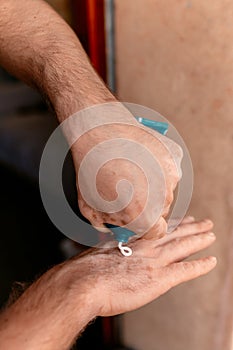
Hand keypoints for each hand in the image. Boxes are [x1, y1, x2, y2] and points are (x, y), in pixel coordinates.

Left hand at [70, 103, 182, 238]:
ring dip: (153, 184)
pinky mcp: (174, 156)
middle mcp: (164, 199)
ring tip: (131, 170)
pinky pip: (168, 168)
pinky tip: (139, 157)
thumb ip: (107, 225)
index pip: (156, 232)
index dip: (144, 227)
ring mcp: (172, 175)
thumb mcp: (90, 208)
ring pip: (165, 188)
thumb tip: (116, 227)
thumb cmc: (91, 170)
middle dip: (147, 205)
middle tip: (129, 190)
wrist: (98, 131)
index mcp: (145, 217)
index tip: (136, 219)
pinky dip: (157, 166)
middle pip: (161, 210)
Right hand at [71, 217, 215, 316]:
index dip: (171, 225)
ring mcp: (153, 261)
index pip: (157, 230)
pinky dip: (200, 266)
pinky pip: (185, 270)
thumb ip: (111, 253)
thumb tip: (111, 256)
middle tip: (204, 222)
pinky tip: (211, 261)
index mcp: (131, 241)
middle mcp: (145, 247)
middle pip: (173, 234)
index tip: (181, 219)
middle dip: (190, 227)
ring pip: (183, 246)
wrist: (83, 282)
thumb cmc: (84, 271)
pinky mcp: (159, 278)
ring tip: (211, 233)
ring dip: (199, 239)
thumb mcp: (99, 254)